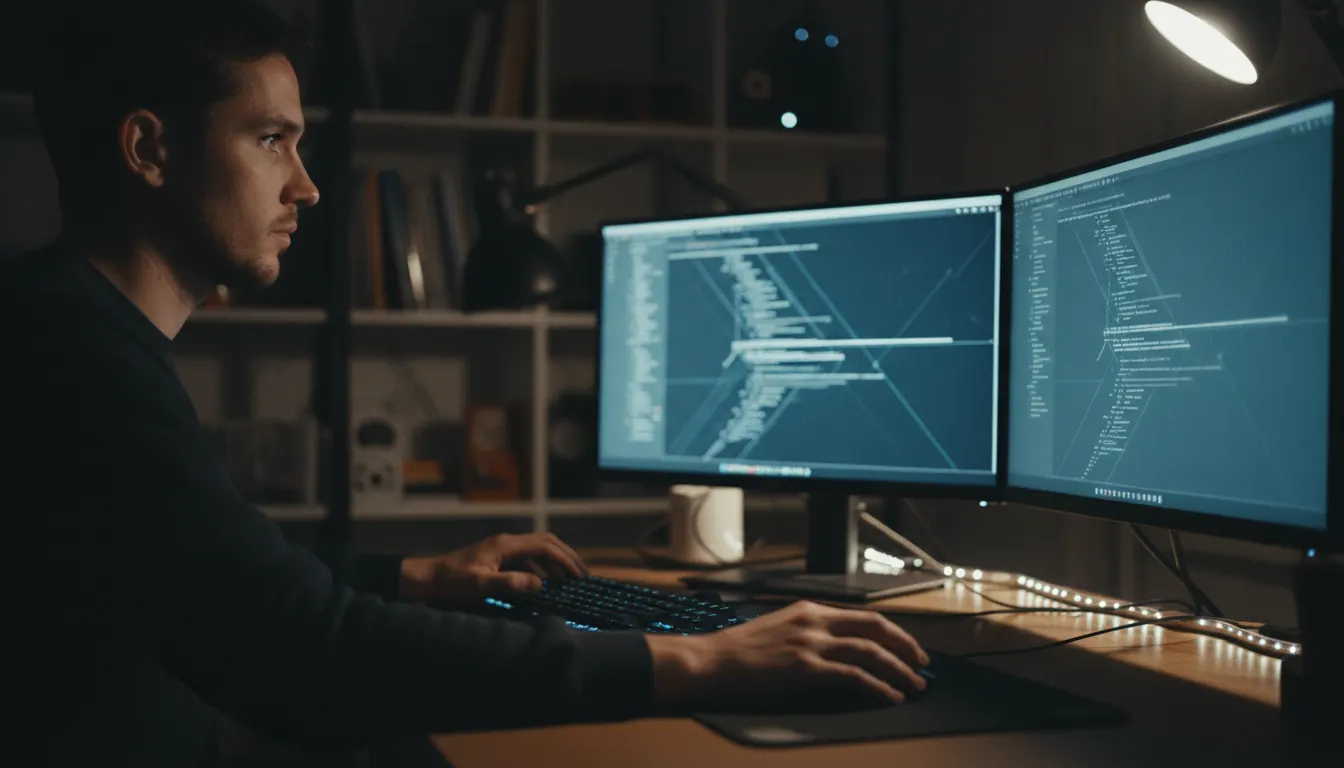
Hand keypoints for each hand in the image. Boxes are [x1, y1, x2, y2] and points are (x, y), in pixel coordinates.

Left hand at [398, 532, 588, 606]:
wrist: (428, 578)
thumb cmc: (452, 582)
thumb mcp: (481, 585)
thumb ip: (511, 583)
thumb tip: (541, 584)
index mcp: (506, 545)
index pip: (544, 546)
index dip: (565, 559)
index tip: (579, 576)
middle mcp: (507, 542)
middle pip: (546, 542)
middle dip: (566, 557)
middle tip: (583, 574)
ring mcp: (502, 549)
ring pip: (538, 549)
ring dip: (556, 562)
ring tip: (570, 579)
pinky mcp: (498, 558)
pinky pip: (527, 559)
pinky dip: (542, 569)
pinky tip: (545, 584)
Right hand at [647, 600, 928, 709]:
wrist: (711, 661)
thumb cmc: (737, 652)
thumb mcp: (777, 630)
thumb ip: (807, 633)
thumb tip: (835, 651)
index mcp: (808, 610)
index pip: (862, 616)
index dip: (891, 632)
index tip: (906, 647)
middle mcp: (814, 621)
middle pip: (875, 627)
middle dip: (905, 646)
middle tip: (922, 664)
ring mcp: (811, 643)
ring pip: (871, 651)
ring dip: (899, 669)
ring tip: (914, 685)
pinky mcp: (806, 668)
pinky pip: (855, 676)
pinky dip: (878, 687)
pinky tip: (890, 697)